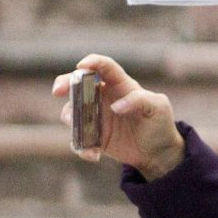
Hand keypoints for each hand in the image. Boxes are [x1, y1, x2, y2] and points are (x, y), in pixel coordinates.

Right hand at [52, 54, 183, 178]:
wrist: (159, 152)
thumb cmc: (160, 123)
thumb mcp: (158, 107)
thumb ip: (139, 100)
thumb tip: (116, 107)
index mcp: (120, 85)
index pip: (104, 67)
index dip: (92, 62)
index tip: (81, 66)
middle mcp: (104, 97)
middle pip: (78, 84)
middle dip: (65, 83)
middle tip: (58, 90)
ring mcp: (96, 116)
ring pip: (72, 112)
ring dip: (71, 121)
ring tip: (84, 136)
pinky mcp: (93, 136)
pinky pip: (78, 139)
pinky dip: (81, 147)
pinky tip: (94, 155)